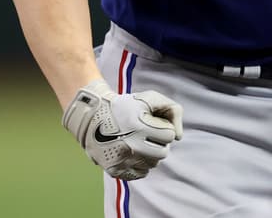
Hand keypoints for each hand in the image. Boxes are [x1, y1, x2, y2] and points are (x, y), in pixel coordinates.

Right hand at [62, 78, 183, 179]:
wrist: (92, 116)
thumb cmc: (126, 106)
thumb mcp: (151, 98)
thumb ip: (173, 110)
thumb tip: (178, 137)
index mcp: (139, 128)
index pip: (169, 136)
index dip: (163, 127)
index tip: (151, 122)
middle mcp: (130, 147)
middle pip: (163, 153)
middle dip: (158, 142)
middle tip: (146, 134)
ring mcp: (121, 161)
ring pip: (152, 164)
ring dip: (150, 154)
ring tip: (138, 141)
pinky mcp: (115, 170)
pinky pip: (140, 173)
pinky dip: (140, 164)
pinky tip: (133, 152)